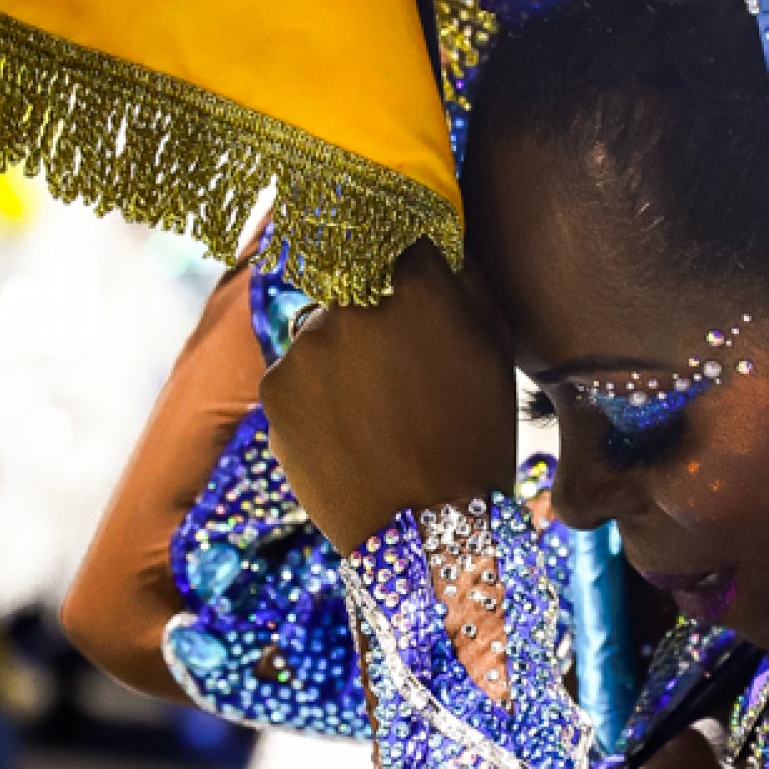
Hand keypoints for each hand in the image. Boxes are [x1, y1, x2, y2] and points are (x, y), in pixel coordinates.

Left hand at [261, 244, 517, 554]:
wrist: (426, 531)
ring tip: (373, 416)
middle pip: (354, 287)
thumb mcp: (494, 348)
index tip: (411, 290)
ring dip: (339, 360)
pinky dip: (314, 399)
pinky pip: (294, 377)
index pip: (398, 238)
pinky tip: (347, 436)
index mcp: (415, 285)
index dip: (406, 265)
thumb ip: (464, 278)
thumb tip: (433, 237)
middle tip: (398, 377)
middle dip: (372, 317)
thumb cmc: (476, 438)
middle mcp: (353, 303)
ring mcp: (306, 347)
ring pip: (320, 335)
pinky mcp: (274, 389)